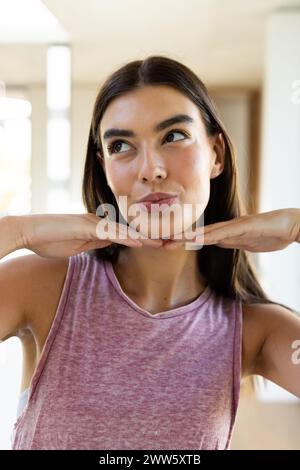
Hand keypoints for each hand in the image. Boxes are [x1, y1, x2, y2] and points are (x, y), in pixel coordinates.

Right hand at [19, 213, 161, 258]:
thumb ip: (96, 242)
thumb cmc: (51, 240)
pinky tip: (140, 242)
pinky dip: (126, 238)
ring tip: (167, 242)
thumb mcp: (79, 245)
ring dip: (146, 236)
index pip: (127, 234)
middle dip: (154, 236)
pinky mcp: (84, 226)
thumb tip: (111, 243)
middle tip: (176, 241)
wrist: (29, 232)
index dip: (147, 239)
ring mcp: (93, 223)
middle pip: (132, 230)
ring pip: (125, 230)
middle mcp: (100, 222)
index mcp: (99, 228)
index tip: (164, 244)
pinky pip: (109, 233)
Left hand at [163, 208, 299, 251]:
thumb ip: (231, 241)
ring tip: (170, 239)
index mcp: (226, 233)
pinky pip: (222, 233)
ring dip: (188, 236)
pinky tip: (196, 239)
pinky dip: (208, 236)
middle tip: (158, 241)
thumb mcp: (245, 242)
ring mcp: (234, 226)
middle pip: (198, 233)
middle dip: (178, 238)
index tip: (165, 244)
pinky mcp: (243, 227)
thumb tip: (216, 242)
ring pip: (206, 232)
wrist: (290, 225)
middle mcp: (226, 228)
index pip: (200, 237)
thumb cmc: (270, 233)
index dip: (182, 240)